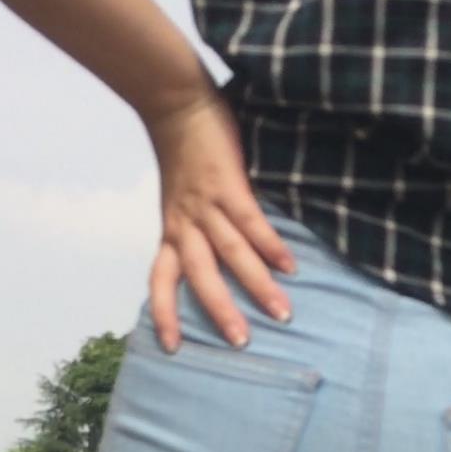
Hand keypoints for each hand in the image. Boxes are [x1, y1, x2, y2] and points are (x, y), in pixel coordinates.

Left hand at [145, 85, 295, 351]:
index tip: (172, 348)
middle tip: (242, 343)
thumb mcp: (179, 201)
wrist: (175, 103)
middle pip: (200, 277)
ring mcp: (206, 205)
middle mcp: (185, 224)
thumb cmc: (182, 153)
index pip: (160, 282)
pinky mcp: (228, 184)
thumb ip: (194, 229)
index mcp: (171, 231)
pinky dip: (270, 245)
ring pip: (230, 254)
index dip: (164, 315)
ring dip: (257, 286)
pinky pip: (250, 222)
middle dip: (221, 311)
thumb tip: (220, 262)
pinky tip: (290, 266)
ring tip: (282, 313)